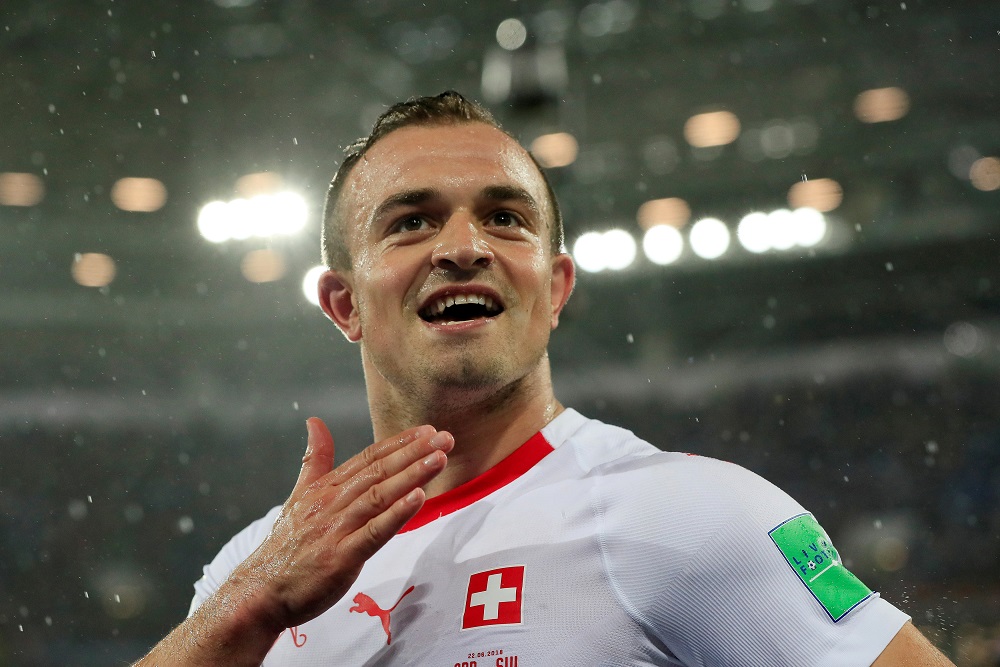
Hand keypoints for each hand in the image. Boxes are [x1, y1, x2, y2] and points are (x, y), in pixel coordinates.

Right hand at [226, 417, 452, 632]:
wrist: (259, 592)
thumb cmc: (285, 547)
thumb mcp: (298, 496)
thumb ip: (315, 460)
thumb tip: (314, 421)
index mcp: (324, 488)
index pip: (367, 458)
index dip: (398, 443)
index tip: (427, 430)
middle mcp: (331, 503)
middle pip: (378, 471)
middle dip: (414, 452)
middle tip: (445, 437)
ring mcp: (336, 529)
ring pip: (379, 495)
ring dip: (412, 475)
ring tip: (439, 459)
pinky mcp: (341, 557)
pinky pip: (374, 531)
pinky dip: (397, 513)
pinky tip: (418, 497)